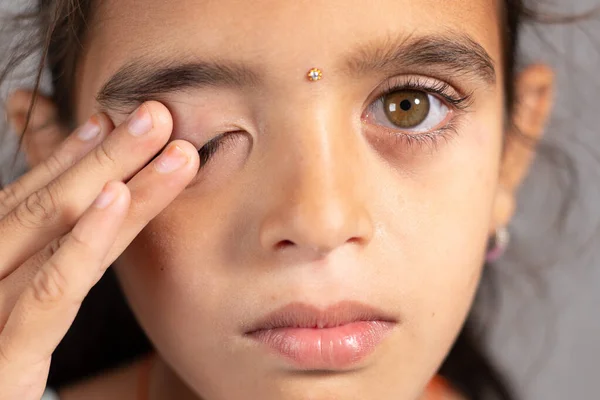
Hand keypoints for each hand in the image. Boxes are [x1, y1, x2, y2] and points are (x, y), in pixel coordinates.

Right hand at [0, 101, 198, 399]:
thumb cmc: (1, 366)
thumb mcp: (13, 315)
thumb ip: (38, 275)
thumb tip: (85, 223)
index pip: (26, 205)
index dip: (67, 160)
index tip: (107, 122)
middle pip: (48, 206)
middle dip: (106, 156)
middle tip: (155, 114)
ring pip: (54, 231)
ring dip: (112, 177)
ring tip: (163, 142)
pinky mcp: (5, 361)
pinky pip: (49, 292)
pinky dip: (83, 240)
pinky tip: (117, 198)